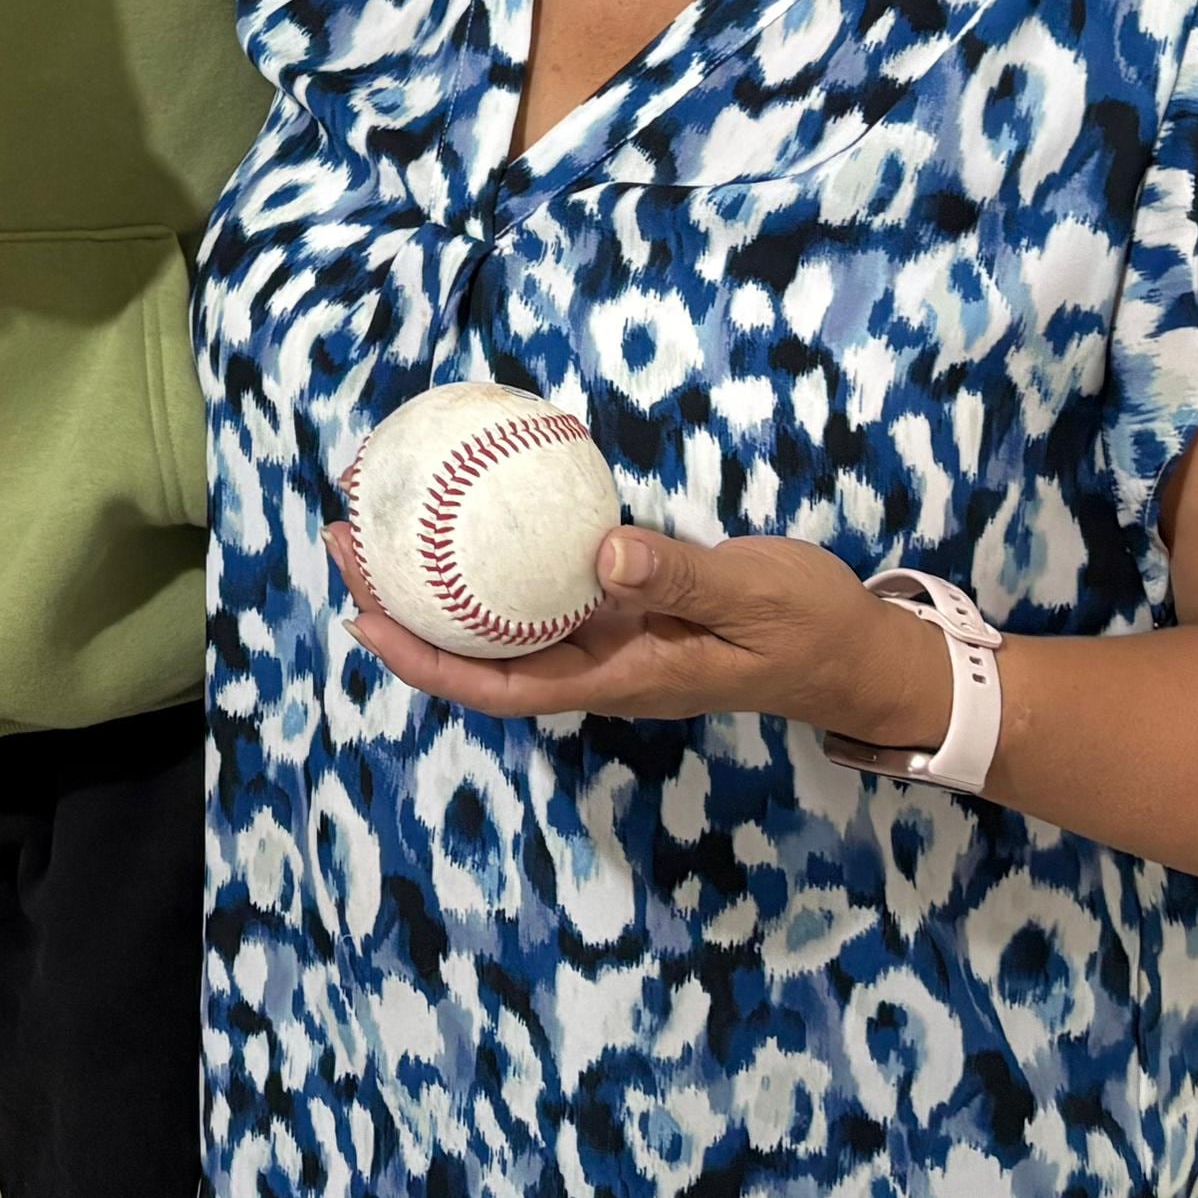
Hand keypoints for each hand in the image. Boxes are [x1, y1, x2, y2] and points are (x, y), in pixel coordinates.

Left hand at [330, 519, 951, 750]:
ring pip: (503, 623)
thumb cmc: (808, 629)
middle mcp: (601, 666)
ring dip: (439, 582)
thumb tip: (601, 556)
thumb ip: (681, 576)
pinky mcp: (625, 608)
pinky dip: (496, 556)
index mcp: (623, 679)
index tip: (363, 616)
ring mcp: (610, 639)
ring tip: (381, 521)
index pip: (502, 686)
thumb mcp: (753, 595)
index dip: (426, 662)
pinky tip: (471, 511)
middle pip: (480, 655)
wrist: (855, 651)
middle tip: (342, 541)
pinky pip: (542, 590)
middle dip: (404, 611)